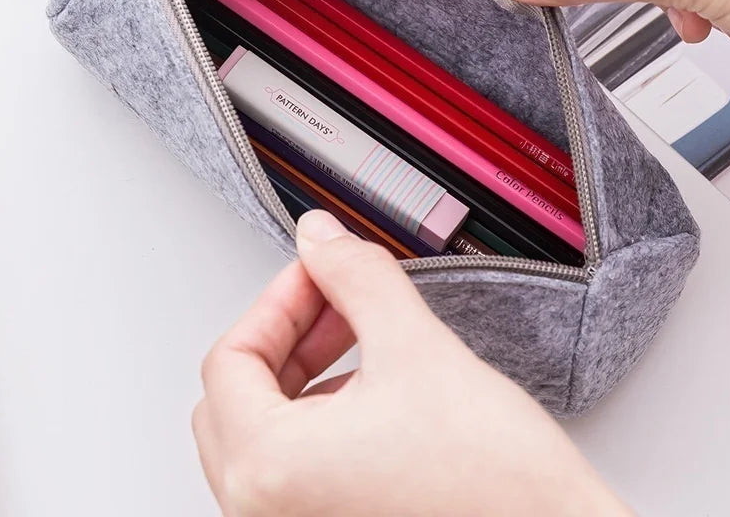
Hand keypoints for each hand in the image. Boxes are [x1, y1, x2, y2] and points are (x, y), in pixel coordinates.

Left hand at [192, 211, 628, 515]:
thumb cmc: (499, 489)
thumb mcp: (418, 349)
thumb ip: (357, 278)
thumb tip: (320, 239)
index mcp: (270, 470)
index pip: (229, 359)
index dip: (280, 300)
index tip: (320, 274)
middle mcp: (265, 513)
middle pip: (234, 396)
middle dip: (289, 335)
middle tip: (337, 303)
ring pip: (262, 430)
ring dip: (304, 373)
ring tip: (363, 343)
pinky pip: (292, 466)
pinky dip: (319, 416)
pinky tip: (372, 394)